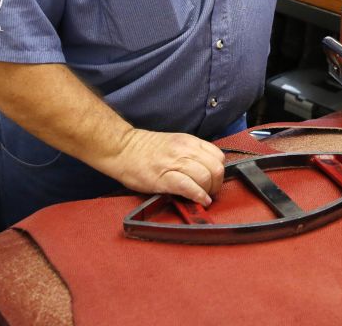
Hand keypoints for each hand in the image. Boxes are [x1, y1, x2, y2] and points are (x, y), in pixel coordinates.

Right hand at [104, 129, 226, 205]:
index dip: (219, 172)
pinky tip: (199, 201)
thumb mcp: (175, 143)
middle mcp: (185, 150)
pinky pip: (189, 187)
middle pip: (216, 168)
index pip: (218, 156)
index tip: (214, 180)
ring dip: (208, 192)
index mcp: (189, 141)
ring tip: (203, 197)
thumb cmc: (145, 149)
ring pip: (205, 177)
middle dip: (217, 184)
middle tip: (210, 191)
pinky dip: (198, 196)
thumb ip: (192, 153)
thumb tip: (206, 170)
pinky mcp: (164, 178)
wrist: (122, 148)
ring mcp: (174, 163)